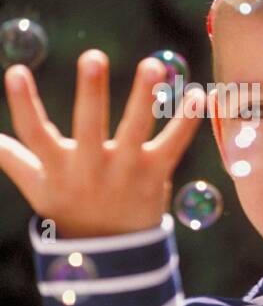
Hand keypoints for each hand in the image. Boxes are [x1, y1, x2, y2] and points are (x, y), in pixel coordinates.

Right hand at [0, 51, 204, 238]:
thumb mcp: (37, 185)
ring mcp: (125, 170)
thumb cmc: (71, 208)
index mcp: (58, 166)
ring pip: (135, 130)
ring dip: (144, 97)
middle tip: (92, 56)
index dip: (24, 103)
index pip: (34, 132)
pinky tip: (200, 94)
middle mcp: (91, 167)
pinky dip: (188, 121)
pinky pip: (174, 144)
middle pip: (88, 125)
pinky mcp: (155, 174)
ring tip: (154, 65)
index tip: (17, 72)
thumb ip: (12, 157)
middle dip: (91, 91)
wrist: (113, 249)